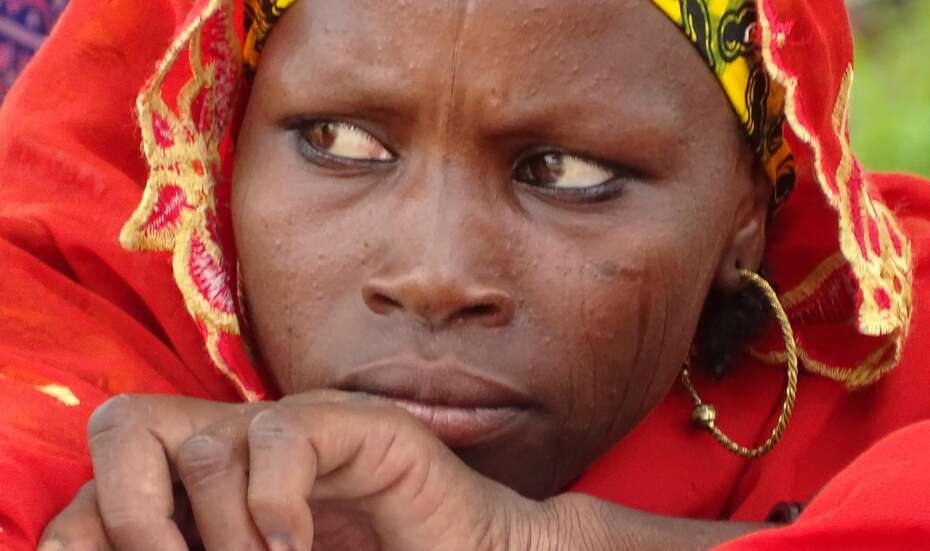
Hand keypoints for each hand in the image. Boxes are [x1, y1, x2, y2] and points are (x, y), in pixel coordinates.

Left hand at [38, 391, 556, 550]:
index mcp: (215, 483)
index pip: (109, 471)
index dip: (87, 529)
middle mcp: (247, 443)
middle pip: (125, 426)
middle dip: (127, 511)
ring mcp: (301, 428)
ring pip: (205, 445)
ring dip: (222, 535)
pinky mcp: (357, 424)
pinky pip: (283, 439)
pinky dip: (276, 507)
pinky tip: (296, 546)